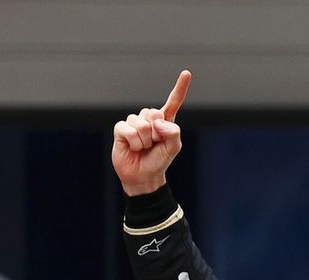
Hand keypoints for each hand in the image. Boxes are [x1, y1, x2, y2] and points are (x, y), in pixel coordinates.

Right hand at [112, 70, 191, 196]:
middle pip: (154, 114)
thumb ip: (173, 133)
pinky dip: (133, 142)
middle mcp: (149, 119)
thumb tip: (158, 121)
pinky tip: (133, 147)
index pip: (173, 101)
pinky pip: (128, 130)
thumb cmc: (158, 161)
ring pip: (141, 124)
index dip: (180, 88)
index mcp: (164, 121)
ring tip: (143, 148)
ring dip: (144, 140)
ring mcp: (134, 123)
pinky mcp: (121, 129)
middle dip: (156, 133)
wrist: (143, 176)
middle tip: (153, 145)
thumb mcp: (173, 148)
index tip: (187, 73)